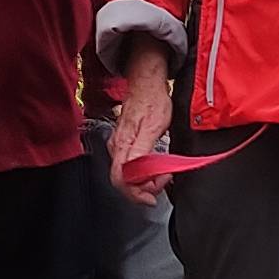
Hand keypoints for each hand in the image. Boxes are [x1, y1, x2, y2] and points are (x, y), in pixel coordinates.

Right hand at [108, 54, 177, 202]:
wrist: (146, 84)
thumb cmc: (152, 101)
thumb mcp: (154, 125)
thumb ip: (143, 151)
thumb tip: (135, 172)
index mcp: (122, 145)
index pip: (120, 180)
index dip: (136, 194)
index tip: (153, 195)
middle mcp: (117, 148)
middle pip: (122, 182)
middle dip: (142, 189)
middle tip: (162, 183)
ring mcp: (119, 146)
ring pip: (125, 175)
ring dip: (144, 182)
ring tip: (161, 176)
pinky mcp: (124, 144)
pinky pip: (129, 166)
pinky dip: (143, 173)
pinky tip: (154, 169)